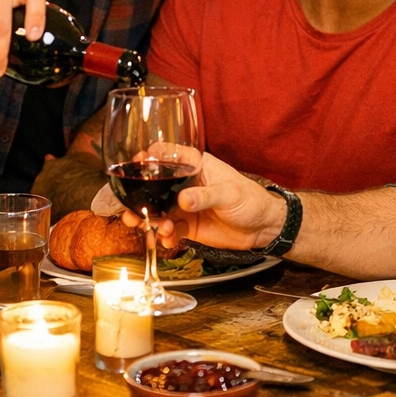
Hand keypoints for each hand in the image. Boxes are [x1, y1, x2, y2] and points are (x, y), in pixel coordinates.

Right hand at [119, 152, 285, 252]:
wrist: (263, 228)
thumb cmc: (251, 200)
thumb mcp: (228, 194)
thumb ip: (205, 197)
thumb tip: (183, 200)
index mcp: (196, 166)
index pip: (168, 155)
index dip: (149, 159)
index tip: (136, 167)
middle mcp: (186, 184)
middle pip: (155, 187)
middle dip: (140, 200)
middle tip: (132, 212)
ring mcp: (185, 206)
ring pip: (158, 211)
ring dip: (150, 221)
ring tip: (155, 229)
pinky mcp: (188, 225)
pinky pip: (169, 230)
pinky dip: (164, 236)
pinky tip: (166, 240)